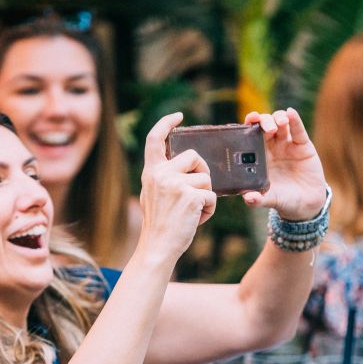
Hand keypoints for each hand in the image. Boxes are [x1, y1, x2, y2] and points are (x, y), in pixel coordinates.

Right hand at [138, 112, 216, 260]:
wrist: (157, 247)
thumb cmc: (160, 225)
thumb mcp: (153, 195)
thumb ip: (165, 177)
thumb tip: (187, 165)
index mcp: (150, 172)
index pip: (155, 139)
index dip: (166, 124)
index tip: (179, 116)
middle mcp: (160, 174)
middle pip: (193, 156)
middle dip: (202, 172)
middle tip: (197, 192)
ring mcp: (175, 184)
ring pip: (206, 178)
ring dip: (206, 196)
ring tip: (193, 212)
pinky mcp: (190, 196)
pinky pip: (211, 195)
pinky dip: (209, 209)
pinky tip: (196, 220)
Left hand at [242, 108, 325, 220]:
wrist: (306, 205)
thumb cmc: (284, 200)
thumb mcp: (271, 200)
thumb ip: (259, 199)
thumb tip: (248, 198)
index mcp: (260, 156)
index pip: (251, 136)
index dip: (249, 125)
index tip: (249, 120)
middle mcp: (272, 147)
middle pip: (265, 126)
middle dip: (264, 121)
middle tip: (267, 129)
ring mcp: (287, 145)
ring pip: (281, 124)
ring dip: (278, 118)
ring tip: (280, 123)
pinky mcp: (303, 145)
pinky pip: (298, 130)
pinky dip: (295, 120)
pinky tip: (291, 113)